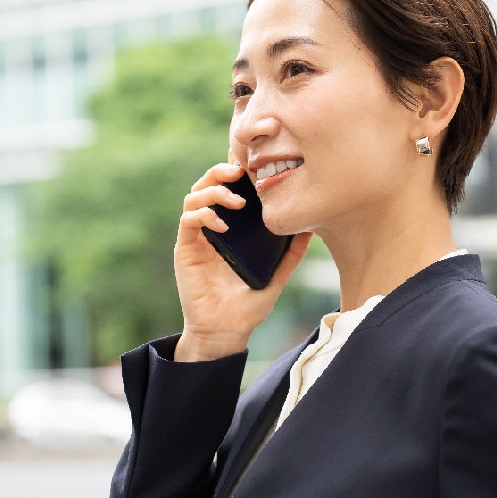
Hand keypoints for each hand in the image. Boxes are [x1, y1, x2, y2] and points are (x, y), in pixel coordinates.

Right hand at [174, 162, 311, 361]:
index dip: (235, 171)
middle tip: (239, 171)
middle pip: (207, 184)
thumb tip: (310, 231)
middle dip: (220, 171)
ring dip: (213, 190)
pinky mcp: (186, 249)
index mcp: (231, 229)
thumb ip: (290, 255)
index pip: (228, 189)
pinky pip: (187, 221)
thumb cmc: (247, 307)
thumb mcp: (276, 276)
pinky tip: (221, 225)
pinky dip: (203, 215)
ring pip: (194, 196)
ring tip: (236, 201)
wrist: (225, 332)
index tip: (254, 165)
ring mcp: (197, 238)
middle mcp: (211, 228)